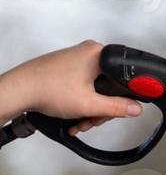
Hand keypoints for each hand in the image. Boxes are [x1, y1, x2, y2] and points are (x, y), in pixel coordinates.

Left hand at [0, 41, 143, 129]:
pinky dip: (83, 104)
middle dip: (103, 109)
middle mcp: (88, 53)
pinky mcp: (69, 68)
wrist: (20, 90)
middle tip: (93, 119)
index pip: (124, 78)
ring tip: (80, 121)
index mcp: (98, 54)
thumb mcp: (90, 104)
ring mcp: (77, 60)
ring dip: (92, 110)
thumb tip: (136, 108)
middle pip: (111, 87)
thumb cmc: (47, 89)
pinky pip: (86, 88)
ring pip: (98, 90)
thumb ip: (117, 108)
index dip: (124, 99)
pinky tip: (76, 115)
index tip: (122, 111)